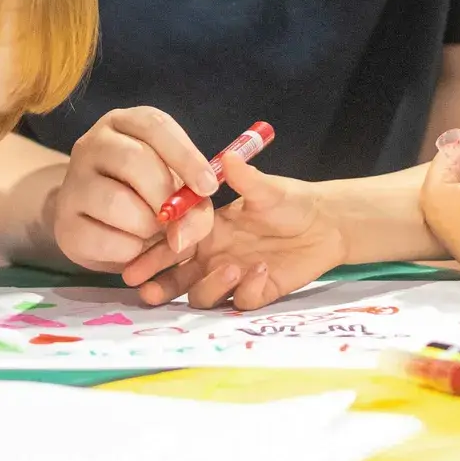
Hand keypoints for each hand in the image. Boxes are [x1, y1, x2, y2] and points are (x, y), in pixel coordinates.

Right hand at [51, 107, 218, 274]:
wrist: (95, 220)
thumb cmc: (145, 195)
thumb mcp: (175, 189)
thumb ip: (194, 204)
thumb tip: (183, 232)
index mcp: (125, 123)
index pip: (155, 125)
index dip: (185, 156)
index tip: (209, 187)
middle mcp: (93, 144)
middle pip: (133, 160)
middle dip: (165, 196)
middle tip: (178, 218)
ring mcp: (73, 181)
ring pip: (115, 201)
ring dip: (146, 225)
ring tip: (153, 232)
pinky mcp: (64, 222)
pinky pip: (101, 237)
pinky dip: (128, 249)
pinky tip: (133, 247)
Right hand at [124, 152, 343, 308]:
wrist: (325, 223)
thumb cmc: (289, 201)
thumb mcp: (266, 188)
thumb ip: (246, 178)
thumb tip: (228, 158)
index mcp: (207, 231)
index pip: (171, 245)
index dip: (151, 255)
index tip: (134, 262)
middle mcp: (213, 257)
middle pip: (177, 280)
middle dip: (161, 287)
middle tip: (148, 291)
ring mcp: (233, 278)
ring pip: (204, 297)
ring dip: (211, 286)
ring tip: (232, 268)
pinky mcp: (257, 293)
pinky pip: (241, 302)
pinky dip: (247, 291)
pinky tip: (261, 271)